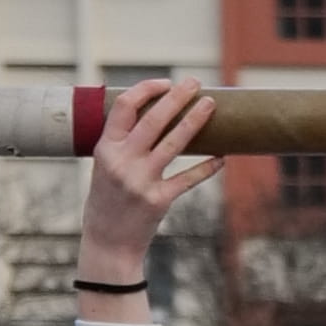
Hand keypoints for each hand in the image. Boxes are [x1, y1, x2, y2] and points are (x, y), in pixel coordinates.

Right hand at [78, 74, 218, 284]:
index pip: (125, 106)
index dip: (146, 90)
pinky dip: (206, 167)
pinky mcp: (159, 200)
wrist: (108, 244)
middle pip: (153, 119)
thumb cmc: (107, 201)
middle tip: (195, 82)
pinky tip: (221, 156)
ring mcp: (141, 181)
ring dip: (195, 121)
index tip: (165, 82)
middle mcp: (122, 161)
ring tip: (210, 105)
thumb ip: (121, 142)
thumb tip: (147, 113)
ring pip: (174, 143)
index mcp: (105, 148)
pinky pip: (188, 178)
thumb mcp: (104, 166)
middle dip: (176, 97)